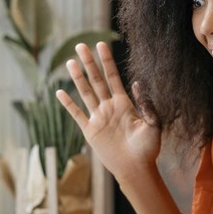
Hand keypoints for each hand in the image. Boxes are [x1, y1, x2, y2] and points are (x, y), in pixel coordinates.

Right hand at [56, 42, 161, 182]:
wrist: (136, 169)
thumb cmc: (148, 149)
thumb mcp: (153, 124)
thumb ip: (146, 105)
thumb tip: (137, 83)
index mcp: (124, 104)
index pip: (113, 77)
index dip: (106, 61)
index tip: (101, 44)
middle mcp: (109, 107)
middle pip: (96, 80)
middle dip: (89, 63)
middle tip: (80, 45)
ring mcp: (98, 118)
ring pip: (85, 93)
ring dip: (77, 78)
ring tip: (70, 62)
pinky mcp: (90, 131)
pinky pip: (77, 114)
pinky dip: (68, 104)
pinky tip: (59, 93)